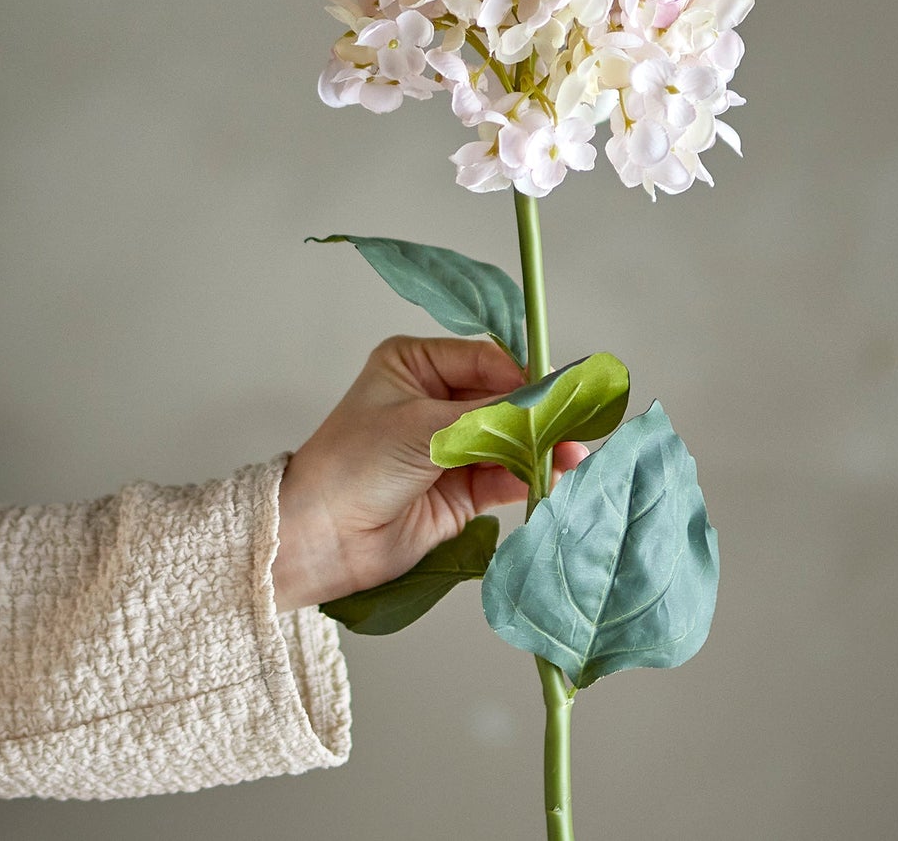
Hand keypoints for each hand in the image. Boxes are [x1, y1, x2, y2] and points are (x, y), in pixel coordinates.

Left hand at [272, 335, 586, 612]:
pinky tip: (553, 475)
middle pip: (503, 399)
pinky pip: (504, 476)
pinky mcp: (460, 490)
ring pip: (509, 439)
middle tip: (578, 421)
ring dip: (540, 447)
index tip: (558, 388)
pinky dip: (529, 476)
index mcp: (415, 365)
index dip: (523, 374)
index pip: (484, 360)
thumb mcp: (422, 427)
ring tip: (574, 453)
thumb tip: (547, 398)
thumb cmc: (353, 464)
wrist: (319, 538)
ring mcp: (449, 446)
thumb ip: (490, 416)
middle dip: (538, 413)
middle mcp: (435, 400)